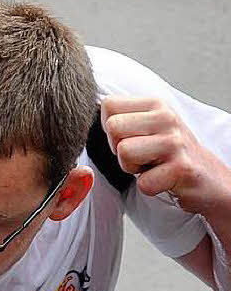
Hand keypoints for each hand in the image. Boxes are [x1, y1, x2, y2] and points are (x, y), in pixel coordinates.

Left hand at [101, 96, 230, 218]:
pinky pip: (142, 182)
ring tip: (152, 167)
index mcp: (155, 104)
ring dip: (132, 168)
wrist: (209, 179)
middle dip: (119, 149)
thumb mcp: (148, 125)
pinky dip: (149, 187)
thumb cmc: (168, 154)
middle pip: (112, 128)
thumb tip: (80, 114)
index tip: (129, 138)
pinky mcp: (182, 168)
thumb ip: (121, 116)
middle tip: (141, 156)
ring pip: (124, 152)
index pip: (108, 104)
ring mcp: (176, 142)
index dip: (110, 128)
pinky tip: (164, 180)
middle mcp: (166, 117)